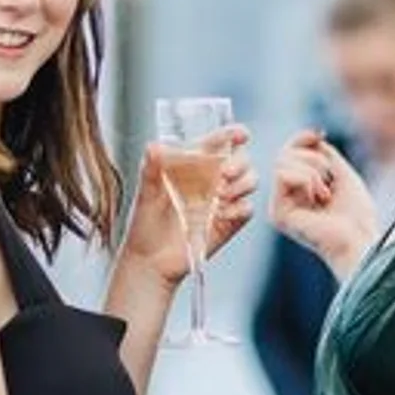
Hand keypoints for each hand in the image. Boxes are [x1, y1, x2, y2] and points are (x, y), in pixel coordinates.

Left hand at [116, 125, 255, 287]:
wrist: (149, 260)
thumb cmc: (145, 224)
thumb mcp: (145, 193)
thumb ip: (151, 168)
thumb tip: (154, 146)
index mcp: (194, 166)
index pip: (219, 144)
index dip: (233, 135)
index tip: (240, 134)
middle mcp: (212, 180)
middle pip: (242, 160)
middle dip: (240, 162)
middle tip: (225, 173)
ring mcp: (222, 202)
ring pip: (250, 181)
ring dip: (242, 183)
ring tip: (221, 194)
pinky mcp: (228, 223)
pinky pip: (246, 210)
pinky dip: (239, 208)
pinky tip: (222, 213)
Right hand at [269, 130, 377, 272]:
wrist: (360, 239)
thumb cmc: (356, 214)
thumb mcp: (342, 172)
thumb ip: (324, 153)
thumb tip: (312, 135)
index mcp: (298, 189)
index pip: (288, 153)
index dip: (301, 138)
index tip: (320, 133)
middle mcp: (286, 197)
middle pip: (282, 155)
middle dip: (311, 155)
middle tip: (329, 175)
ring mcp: (280, 205)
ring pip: (281, 162)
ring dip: (311, 168)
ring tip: (326, 190)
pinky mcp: (278, 213)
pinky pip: (282, 175)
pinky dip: (305, 177)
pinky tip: (319, 196)